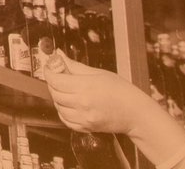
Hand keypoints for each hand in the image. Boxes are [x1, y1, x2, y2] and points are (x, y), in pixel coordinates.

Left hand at [44, 54, 165, 135]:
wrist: (136, 113)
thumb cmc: (122, 91)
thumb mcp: (99, 73)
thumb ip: (76, 66)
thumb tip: (60, 56)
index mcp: (86, 87)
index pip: (56, 80)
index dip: (49, 72)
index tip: (49, 67)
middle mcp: (82, 104)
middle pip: (55, 93)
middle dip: (53, 83)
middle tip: (57, 77)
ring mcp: (83, 118)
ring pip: (58, 107)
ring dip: (57, 98)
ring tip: (66, 91)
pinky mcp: (85, 128)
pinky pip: (65, 120)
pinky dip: (63, 111)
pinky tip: (69, 105)